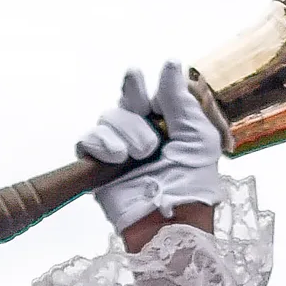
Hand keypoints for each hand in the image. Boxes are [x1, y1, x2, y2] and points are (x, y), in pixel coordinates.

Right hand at [76, 62, 227, 237]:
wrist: (169, 221)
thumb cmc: (193, 182)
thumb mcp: (198, 137)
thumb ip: (181, 100)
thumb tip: (170, 63)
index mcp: (167, 127)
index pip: (145, 95)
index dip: (139, 87)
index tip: (139, 79)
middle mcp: (141, 135)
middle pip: (124, 102)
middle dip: (132, 103)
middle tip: (144, 114)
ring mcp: (118, 151)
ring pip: (107, 118)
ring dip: (126, 132)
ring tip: (142, 155)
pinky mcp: (98, 167)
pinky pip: (88, 140)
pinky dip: (101, 144)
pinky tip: (117, 157)